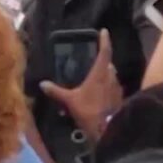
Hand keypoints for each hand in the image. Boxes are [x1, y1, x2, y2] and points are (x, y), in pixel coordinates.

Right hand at [39, 30, 121, 144]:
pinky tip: (99, 95)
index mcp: (100, 74)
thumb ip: (56, 91)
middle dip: (102, 62)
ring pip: (112, 77)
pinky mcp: (120, 99)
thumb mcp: (70, 101)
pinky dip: (107, 88)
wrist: (108, 131)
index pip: (104, 52)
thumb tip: (43, 84)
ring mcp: (117, 89)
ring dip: (105, 76)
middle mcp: (111, 78)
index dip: (105, 41)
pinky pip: (113, 89)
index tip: (104, 31)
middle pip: (109, 65)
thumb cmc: (89, 111)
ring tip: (94, 79)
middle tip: (94, 61)